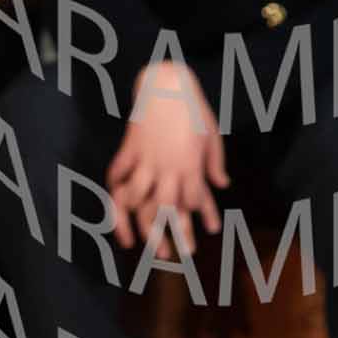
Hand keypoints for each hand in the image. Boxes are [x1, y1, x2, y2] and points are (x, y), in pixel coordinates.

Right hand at [107, 63, 228, 251]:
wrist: (167, 82)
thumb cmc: (194, 109)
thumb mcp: (212, 136)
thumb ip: (214, 163)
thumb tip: (222, 185)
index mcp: (189, 165)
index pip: (191, 202)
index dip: (194, 219)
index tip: (197, 235)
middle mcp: (166, 166)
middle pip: (161, 208)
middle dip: (163, 234)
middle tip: (166, 255)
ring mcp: (145, 158)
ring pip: (134, 196)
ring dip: (131, 221)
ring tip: (129, 240)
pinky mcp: (129, 148)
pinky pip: (117, 172)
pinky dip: (115, 188)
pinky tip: (116, 203)